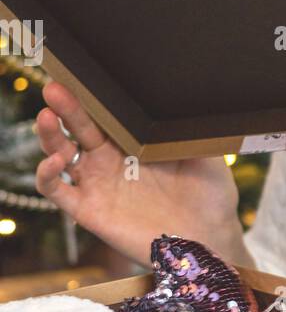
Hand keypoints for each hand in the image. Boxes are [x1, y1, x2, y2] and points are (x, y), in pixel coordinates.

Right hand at [34, 81, 243, 268]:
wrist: (212, 238)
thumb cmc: (212, 195)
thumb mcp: (205, 151)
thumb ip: (186, 127)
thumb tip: (183, 92)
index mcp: (134, 141)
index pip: (105, 113)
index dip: (91, 95)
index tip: (81, 73)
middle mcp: (110, 160)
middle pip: (79, 127)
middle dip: (65, 106)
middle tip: (55, 86)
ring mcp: (97, 184)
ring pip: (60, 153)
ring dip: (49, 135)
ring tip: (47, 116)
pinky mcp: (89, 210)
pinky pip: (58, 192)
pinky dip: (47, 176)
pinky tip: (54, 162)